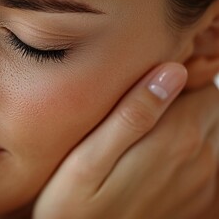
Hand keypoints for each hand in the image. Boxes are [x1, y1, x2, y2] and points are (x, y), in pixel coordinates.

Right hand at [33, 63, 218, 218]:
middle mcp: (199, 159)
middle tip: (144, 106)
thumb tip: (172, 71)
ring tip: (149, 133)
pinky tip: (159, 160)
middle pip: (211, 105)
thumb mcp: (88, 160)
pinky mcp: (203, 203)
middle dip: (185, 97)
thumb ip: (130, 115)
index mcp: (173, 139)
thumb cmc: (73, 207)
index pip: (197, 83)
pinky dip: (194, 151)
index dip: (172, 75)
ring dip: (191, 122)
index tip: (142, 83)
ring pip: (215, 131)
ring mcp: (205, 184)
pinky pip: (213, 161)